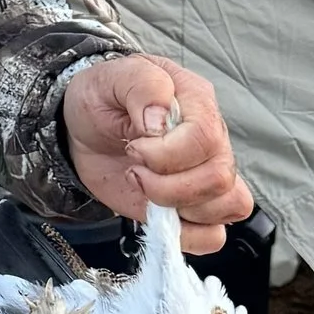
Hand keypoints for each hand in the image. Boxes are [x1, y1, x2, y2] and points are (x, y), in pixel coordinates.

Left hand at [61, 54, 252, 251]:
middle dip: (168, 185)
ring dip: (179, 208)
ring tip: (145, 187)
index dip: (167, 154)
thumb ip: (143, 86)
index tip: (132, 148)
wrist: (84, 129)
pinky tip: (157, 215)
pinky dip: (187, 235)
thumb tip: (159, 123)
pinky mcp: (191, 208)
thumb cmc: (103, 98)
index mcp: (197, 102)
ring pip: (229, 205)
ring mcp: (205, 176)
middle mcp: (212, 141)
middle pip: (220, 177)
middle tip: (134, 171)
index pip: (206, 137)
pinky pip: (214, 236)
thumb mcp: (113, 77)